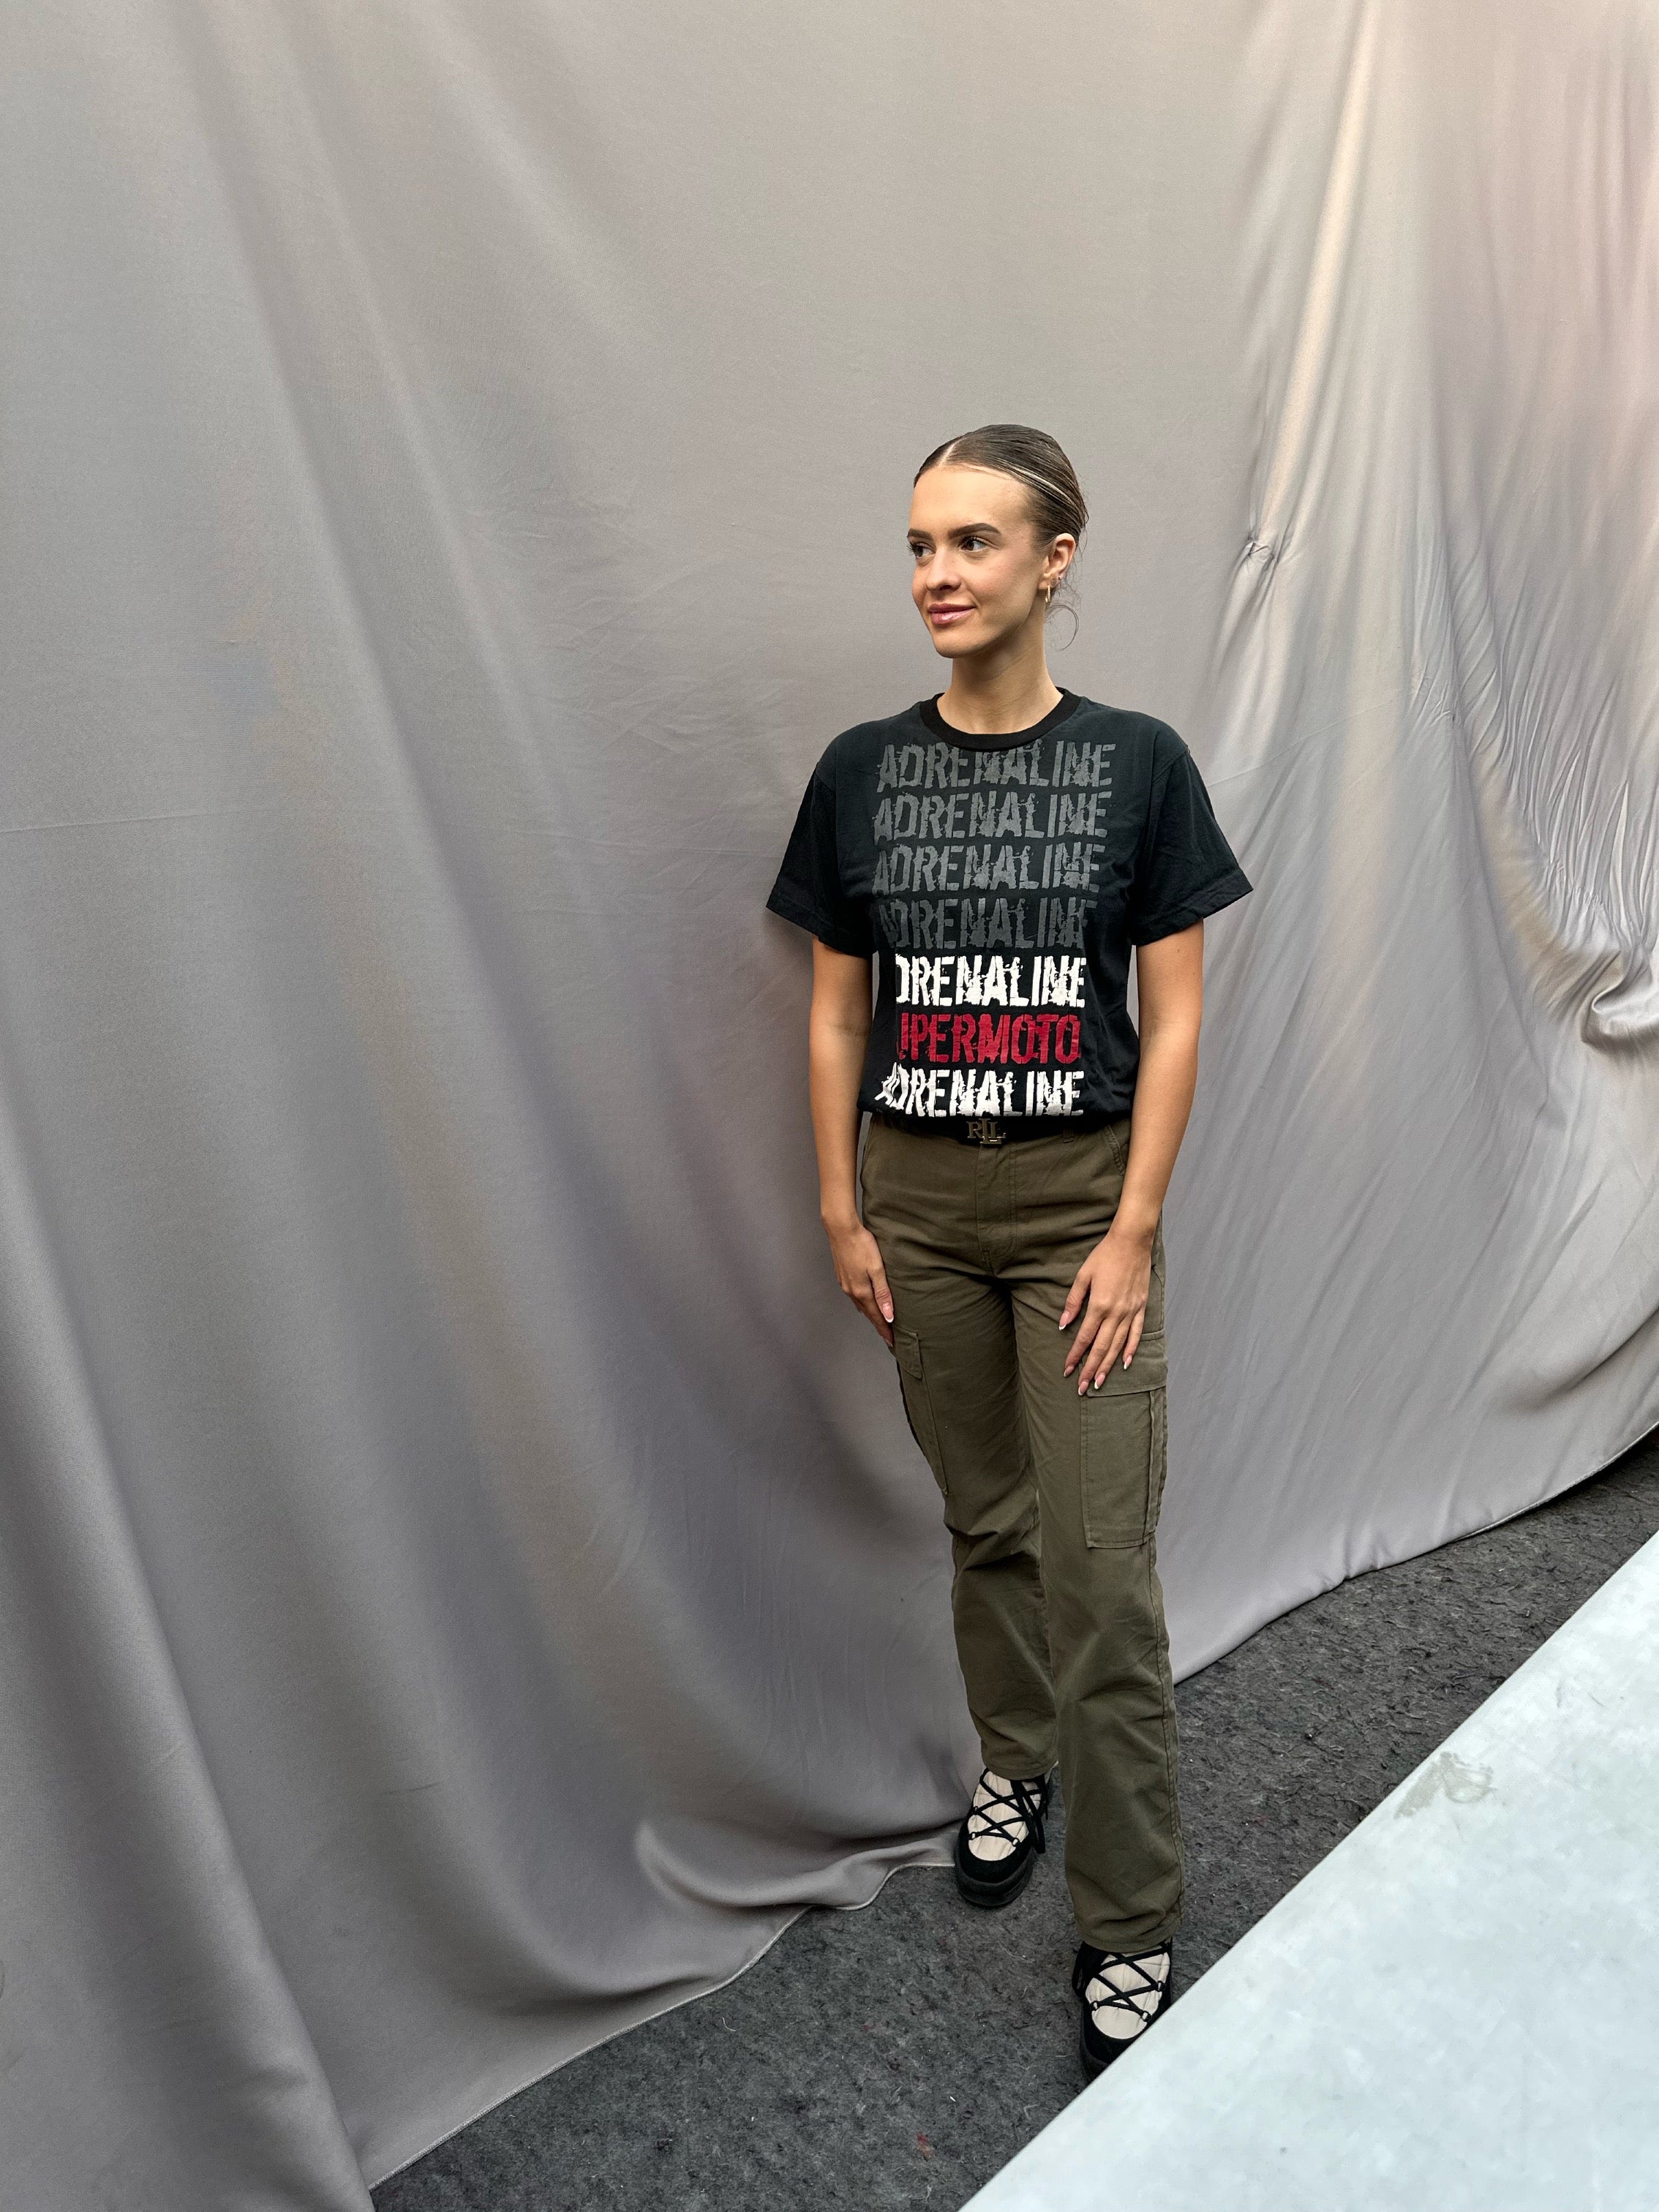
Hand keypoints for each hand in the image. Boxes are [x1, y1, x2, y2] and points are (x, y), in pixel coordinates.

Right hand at [824, 1215, 894, 1346]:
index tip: (892, 1341)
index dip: (885, 1329)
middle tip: (888, 1335)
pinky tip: (866, 1300)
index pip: (876, 1317)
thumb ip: (883, 1293)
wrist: (841, 1229)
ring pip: (860, 1304)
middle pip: (867, 1313)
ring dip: (870, 1313)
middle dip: (878, 1324)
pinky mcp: (842, 1275)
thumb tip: (889, 1316)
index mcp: (861, 1291)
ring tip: (879, 1320)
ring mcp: (845, 1283)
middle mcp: (851, 1291)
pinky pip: (854, 1295)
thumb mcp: (877, 1269)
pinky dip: (862, 1302)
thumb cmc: (862, 1245)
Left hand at [1059, 1226, 1152, 1393]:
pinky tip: (1124, 1363)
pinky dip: (1130, 1350)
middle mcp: (1116, 1313)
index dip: (1075, 1356)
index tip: (1067, 1370)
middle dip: (1090, 1369)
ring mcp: (1130, 1312)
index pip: (1084, 1338)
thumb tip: (1063, 1325)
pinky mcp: (1141, 1308)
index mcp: (1099, 1305)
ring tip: (1099, 1382)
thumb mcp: (1083, 1276)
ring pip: (1118, 1346)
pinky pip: (1136, 1334)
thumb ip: (1073, 1301)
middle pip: (1101, 1348)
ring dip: (1108, 1366)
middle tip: (1082, 1387)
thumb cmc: (1104, 1256)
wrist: (1132, 1242)